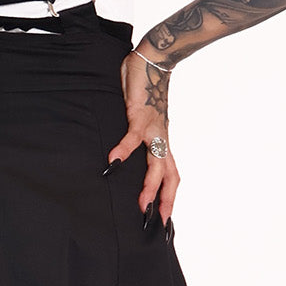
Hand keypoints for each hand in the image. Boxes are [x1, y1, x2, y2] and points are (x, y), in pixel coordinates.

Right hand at [107, 46, 179, 227]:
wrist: (153, 61)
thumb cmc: (145, 90)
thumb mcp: (142, 120)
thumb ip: (136, 137)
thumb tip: (121, 152)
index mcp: (162, 141)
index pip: (172, 175)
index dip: (169, 197)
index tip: (165, 220)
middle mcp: (162, 139)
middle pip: (170, 176)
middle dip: (165, 201)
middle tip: (157, 223)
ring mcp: (153, 128)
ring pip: (156, 163)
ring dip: (150, 186)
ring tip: (141, 204)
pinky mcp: (140, 116)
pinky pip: (133, 137)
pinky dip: (124, 150)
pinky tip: (113, 162)